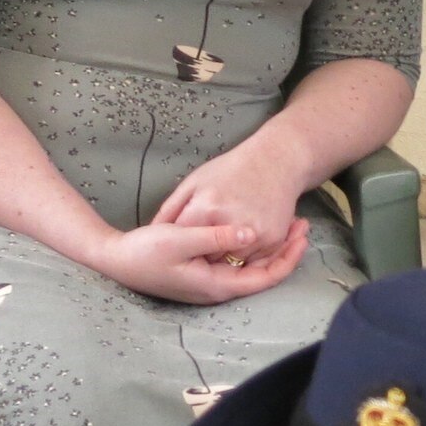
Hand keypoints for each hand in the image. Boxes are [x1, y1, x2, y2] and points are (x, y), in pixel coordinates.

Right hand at [92, 217, 311, 303]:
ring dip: (273, 248)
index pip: (265, 278)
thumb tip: (250, 233)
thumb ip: (215, 237)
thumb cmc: (144, 251)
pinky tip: (259, 229)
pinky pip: (239, 263)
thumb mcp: (179, 239)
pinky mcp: (204, 272)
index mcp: (216, 285)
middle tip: (303, 224)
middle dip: (286, 251)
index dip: (288, 258)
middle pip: (263, 274)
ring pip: (252, 268)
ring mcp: (211, 282)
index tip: (302, 235)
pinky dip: (254, 248)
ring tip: (290, 223)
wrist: (115, 260)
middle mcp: (218, 288)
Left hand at [156, 140, 304, 257]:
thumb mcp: (194, 182)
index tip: (176, 248)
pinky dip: (244, 257)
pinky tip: (238, 245)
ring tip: (217, 249)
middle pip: (206, 259)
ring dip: (222, 261)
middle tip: (196, 253)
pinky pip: (253, 261)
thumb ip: (171, 209)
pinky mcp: (272, 239)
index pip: (184, 243)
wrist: (275, 160)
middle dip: (200, 258)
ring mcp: (254, 233)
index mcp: (206, 208)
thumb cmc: (231, 169)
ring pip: (230, 265)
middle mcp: (230, 224)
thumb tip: (150, 231)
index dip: (179, 247)